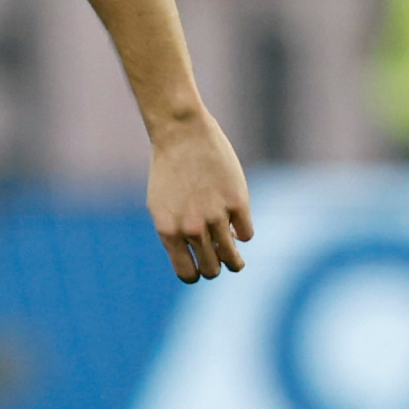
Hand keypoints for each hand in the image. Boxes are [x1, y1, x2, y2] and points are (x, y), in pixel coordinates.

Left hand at [146, 110, 253, 282]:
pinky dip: (243, 231)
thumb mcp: (161, 205)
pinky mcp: (238, 204)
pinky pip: (247, 233)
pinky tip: (237, 221)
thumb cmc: (169, 169)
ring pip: (233, 258)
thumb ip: (175, 233)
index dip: (196, 274)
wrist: (180, 134)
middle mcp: (191, 228)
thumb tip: (195, 257)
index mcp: (168, 231)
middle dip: (216, 268)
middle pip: (212, 269)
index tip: (200, 269)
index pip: (187, 273)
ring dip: (235, 261)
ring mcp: (216, 217)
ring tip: (236, 258)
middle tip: (220, 261)